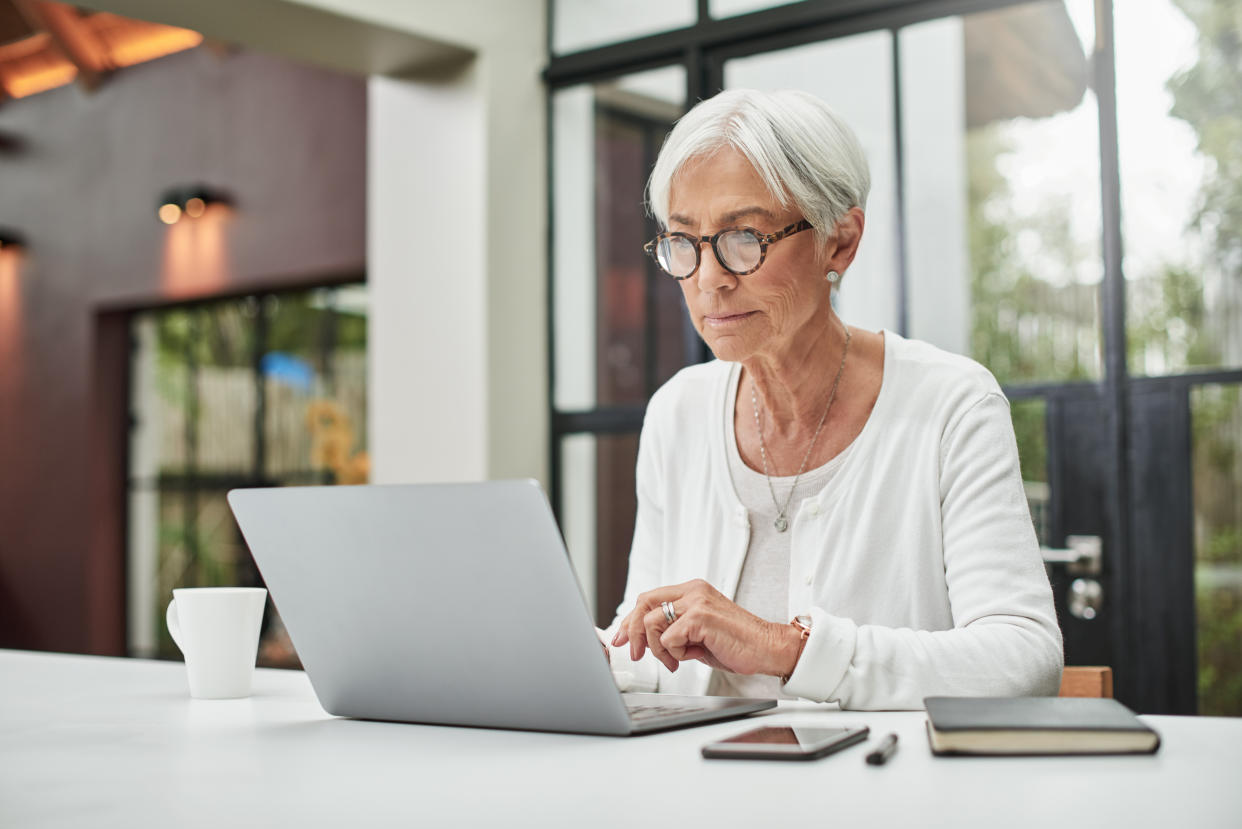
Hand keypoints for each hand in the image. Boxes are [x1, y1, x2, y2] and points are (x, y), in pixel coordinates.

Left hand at [611, 579, 799, 676]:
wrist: (767, 648)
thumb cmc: (737, 644)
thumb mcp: (698, 635)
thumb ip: (675, 632)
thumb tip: (648, 642)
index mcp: (692, 590)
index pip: (648, 598)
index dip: (629, 620)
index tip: (621, 639)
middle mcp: (693, 591)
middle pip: (643, 603)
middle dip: (632, 632)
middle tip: (636, 654)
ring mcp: (696, 602)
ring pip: (651, 622)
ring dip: (657, 649)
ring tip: (674, 660)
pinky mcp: (700, 617)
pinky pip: (668, 637)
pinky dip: (672, 653)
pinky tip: (687, 658)